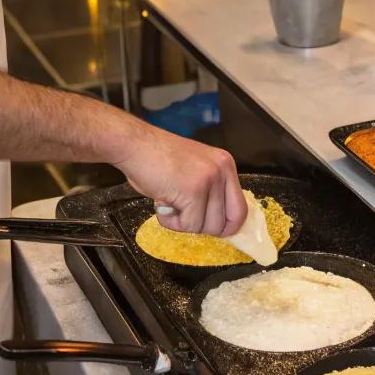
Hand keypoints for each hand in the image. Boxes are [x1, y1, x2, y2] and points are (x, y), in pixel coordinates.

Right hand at [116, 123, 245, 236]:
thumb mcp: (194, 168)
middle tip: (183, 214)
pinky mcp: (193, 191)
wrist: (134, 145)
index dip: (227, 225)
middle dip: (202, 225)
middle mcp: (222, 170)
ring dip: (183, 222)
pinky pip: (189, 224)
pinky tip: (162, 203)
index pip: (240, 208)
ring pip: (206, 226)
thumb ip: (209, 189)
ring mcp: (209, 180)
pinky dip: (171, 221)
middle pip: (226, 222)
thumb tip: (216, 219)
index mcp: (225, 164)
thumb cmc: (155, 157)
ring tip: (168, 202)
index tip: (215, 229)